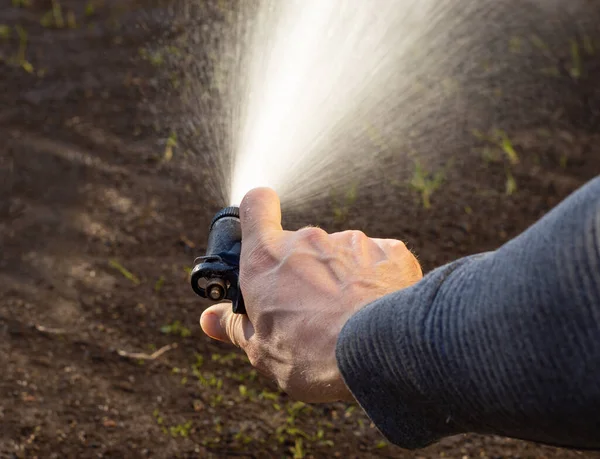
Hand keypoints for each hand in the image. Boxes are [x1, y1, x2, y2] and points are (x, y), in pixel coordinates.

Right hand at [199, 188, 422, 402]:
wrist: (379, 352)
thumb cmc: (311, 354)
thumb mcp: (260, 349)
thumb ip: (235, 325)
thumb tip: (210, 319)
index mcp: (267, 256)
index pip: (255, 204)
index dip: (258, 212)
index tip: (260, 229)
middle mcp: (308, 238)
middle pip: (299, 243)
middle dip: (301, 269)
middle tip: (306, 309)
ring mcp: (352, 241)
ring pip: (339, 254)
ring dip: (338, 275)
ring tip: (347, 317)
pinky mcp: (390, 251)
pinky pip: (376, 260)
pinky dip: (373, 278)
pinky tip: (375, 308)